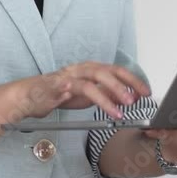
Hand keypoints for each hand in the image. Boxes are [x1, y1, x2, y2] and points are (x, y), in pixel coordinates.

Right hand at [11, 61, 151, 119]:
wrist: (30, 96)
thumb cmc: (59, 93)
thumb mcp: (89, 95)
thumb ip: (107, 94)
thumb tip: (129, 96)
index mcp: (92, 69)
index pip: (117, 70)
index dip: (133, 80)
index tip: (146, 92)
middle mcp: (82, 68)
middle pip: (107, 71)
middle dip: (124, 84)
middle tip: (136, 99)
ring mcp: (69, 75)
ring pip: (92, 80)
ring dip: (108, 94)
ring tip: (120, 109)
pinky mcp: (57, 85)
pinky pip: (73, 88)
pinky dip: (85, 95)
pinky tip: (94, 104)